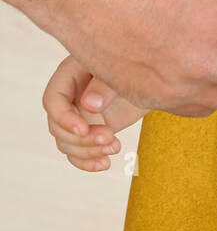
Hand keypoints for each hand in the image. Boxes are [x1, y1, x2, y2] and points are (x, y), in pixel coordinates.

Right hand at [43, 56, 141, 171]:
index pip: (53, 100)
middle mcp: (69, 99)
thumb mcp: (120, 70)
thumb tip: (89, 105)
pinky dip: (89, 162)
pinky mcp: (89, 133)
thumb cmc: (132, 67)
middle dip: (83, 138)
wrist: (149, 80)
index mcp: (70, 77)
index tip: (83, 130)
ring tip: (116, 146)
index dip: (64, 118)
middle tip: (110, 136)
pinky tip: (105, 163)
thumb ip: (104, 86)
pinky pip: (77, 153)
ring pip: (67, 144)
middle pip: (58, 127)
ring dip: (89, 151)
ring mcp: (77, 117)